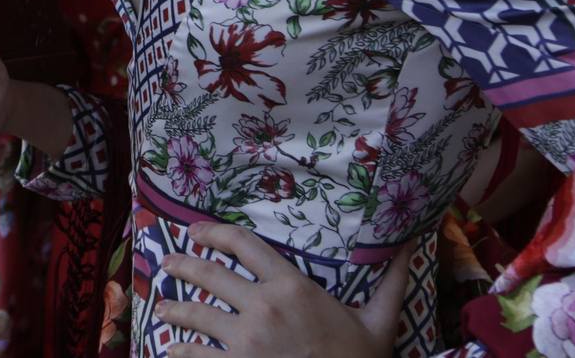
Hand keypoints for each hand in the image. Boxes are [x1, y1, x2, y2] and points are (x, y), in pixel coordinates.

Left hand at [156, 223, 414, 357]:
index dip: (215, 232)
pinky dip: (181, 352)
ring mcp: (245, 342)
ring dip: (174, 310)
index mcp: (293, 287)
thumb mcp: (380, 321)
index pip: (244, 244)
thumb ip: (391, 281)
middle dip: (182, 265)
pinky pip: (198, 356)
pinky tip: (172, 350)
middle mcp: (263, 308)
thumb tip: (412, 242)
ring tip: (162, 309)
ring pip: (196, 315)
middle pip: (210, 274)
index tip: (195, 229)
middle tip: (166, 262)